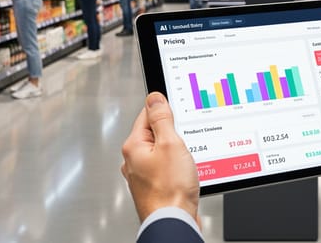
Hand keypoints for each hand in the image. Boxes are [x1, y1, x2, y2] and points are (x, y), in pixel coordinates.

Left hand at [122, 92, 199, 224]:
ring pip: (164, 151)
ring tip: (186, 163)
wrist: (174, 222)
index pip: (147, 114)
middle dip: (175, 134)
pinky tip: (187, 174)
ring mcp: (143, 174)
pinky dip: (179, 168)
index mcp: (134, 146)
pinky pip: (168, 167)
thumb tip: (154, 98)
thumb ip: (162, 119)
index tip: (179, 114)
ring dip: (178, 153)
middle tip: (185, 142)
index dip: (166, 111)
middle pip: (157, 133)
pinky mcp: (155, 186)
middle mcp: (134, 160)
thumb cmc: (170, 190)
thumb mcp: (170, 144)